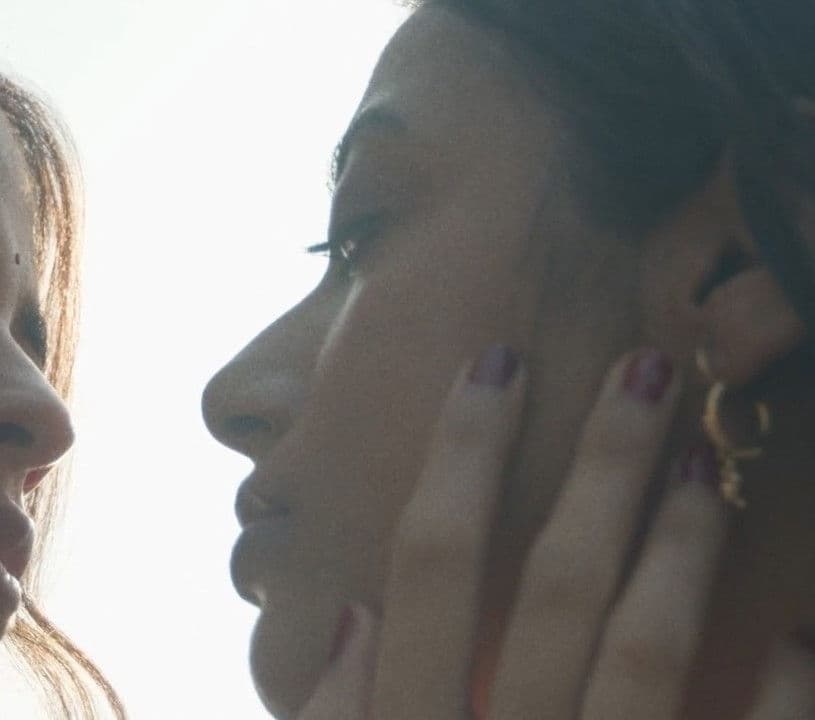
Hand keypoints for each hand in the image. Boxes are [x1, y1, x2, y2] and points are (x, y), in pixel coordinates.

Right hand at [297, 348, 814, 718]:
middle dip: (601, 470)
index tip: (496, 364)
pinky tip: (793, 632)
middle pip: (556, 586)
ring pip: (644, 650)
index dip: (460, 456)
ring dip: (678, 548)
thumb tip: (353, 616)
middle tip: (646, 372)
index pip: (431, 565)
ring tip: (703, 464)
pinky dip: (775, 690)